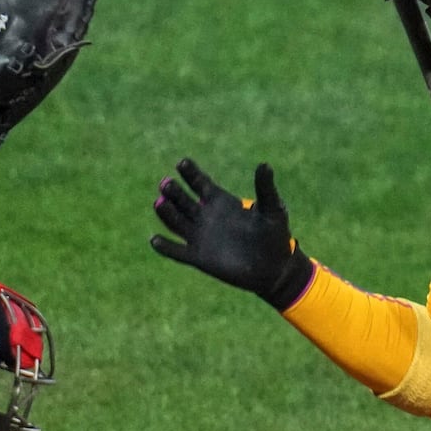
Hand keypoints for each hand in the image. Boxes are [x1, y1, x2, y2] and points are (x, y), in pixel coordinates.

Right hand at [151, 160, 315, 309]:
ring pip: (176, 221)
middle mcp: (206, 216)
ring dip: (166, 212)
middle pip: (183, 200)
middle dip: (173, 191)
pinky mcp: (198, 257)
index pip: (201, 183)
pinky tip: (155, 240)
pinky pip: (177, 251)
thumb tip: (264, 165)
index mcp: (221, 201)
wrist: (274, 268)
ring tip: (159, 202)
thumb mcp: (272, 209)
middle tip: (166, 183)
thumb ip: (265, 189)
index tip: (182, 163)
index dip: (191, 173)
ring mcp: (200, 236)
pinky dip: (165, 247)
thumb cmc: (275, 235)